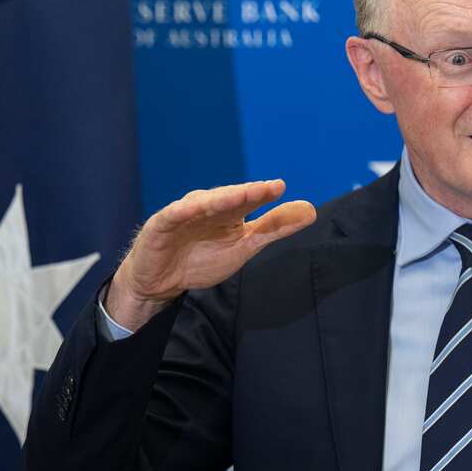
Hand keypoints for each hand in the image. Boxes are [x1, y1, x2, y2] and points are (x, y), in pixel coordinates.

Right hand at [105, 180, 316, 329]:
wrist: (160, 282)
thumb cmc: (201, 260)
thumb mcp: (244, 247)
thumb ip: (275, 228)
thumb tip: (310, 209)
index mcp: (229, 211)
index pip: (248, 200)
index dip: (263, 193)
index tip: (280, 188)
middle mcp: (207, 207)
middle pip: (228, 198)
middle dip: (246, 193)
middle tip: (266, 189)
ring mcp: (184, 214)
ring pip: (203, 203)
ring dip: (220, 198)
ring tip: (239, 195)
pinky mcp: (161, 225)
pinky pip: (173, 216)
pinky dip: (182, 211)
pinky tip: (192, 208)